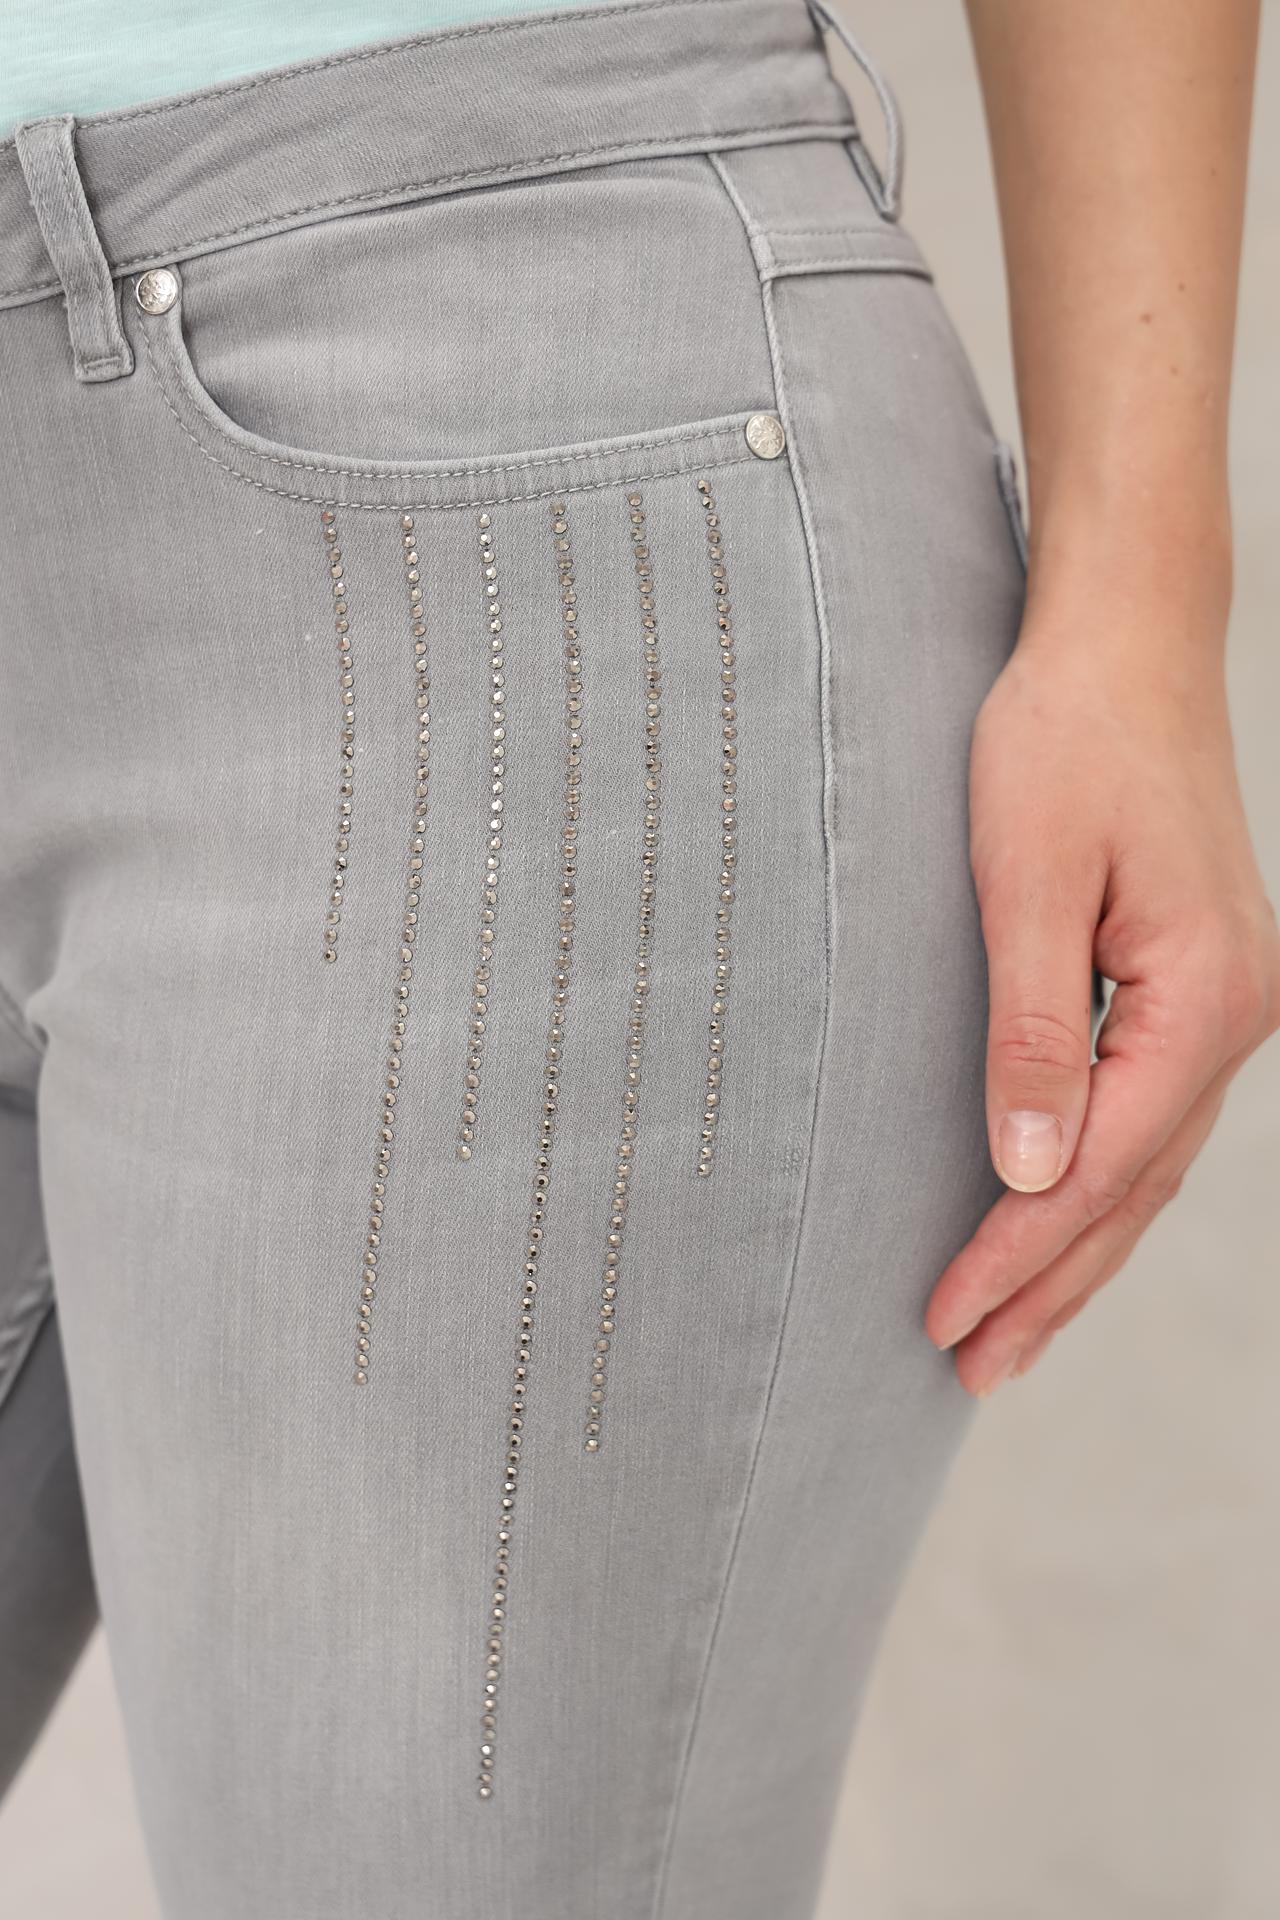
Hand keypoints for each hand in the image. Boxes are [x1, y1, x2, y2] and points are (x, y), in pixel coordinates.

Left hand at [925, 611, 1279, 1394]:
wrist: (1124, 643)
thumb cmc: (1066, 737)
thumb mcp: (1031, 877)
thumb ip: (1034, 1028)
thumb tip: (1032, 1172)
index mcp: (1205, 996)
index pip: (1104, 1165)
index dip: (1020, 1252)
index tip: (945, 1319)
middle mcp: (1231, 1015)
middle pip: (1137, 1188)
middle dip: (1052, 1287)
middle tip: (973, 1369)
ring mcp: (1220, 1003)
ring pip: (1148, 1164)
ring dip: (1077, 1253)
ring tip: (1009, 1335)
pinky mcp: (1188, 985)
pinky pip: (1146, 1116)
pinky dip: (1098, 1185)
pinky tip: (1058, 1220)